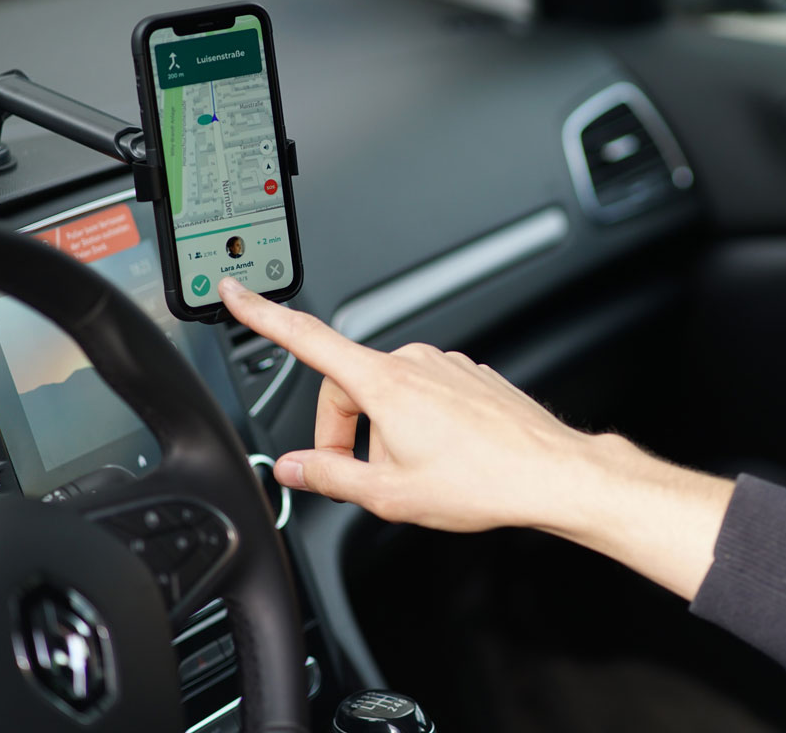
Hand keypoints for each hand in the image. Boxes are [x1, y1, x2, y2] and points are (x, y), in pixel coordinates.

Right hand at [219, 277, 735, 598]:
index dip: (263, 316)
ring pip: (389, 397)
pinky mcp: (469, 377)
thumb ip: (329, 477)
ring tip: (418, 476)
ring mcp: (445, 366)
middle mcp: (413, 362)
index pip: (306, 339)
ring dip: (386, 434)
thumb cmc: (482, 480)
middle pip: (348, 388)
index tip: (236, 292)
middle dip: (344, 433)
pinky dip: (420, 428)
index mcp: (384, 382)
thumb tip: (292, 467)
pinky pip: (425, 398)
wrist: (549, 473)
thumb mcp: (388, 494)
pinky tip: (445, 460)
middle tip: (365, 479)